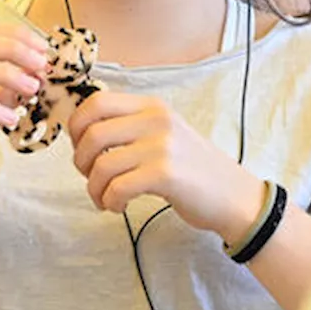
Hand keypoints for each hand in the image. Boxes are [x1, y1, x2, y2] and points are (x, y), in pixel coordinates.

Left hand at [69, 93, 264, 243]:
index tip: (82, 149)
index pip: (95, 102)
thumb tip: (83, 132)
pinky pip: (117, 188)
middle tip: (92, 179)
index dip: (76, 127)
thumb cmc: (192, 169)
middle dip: (81, 162)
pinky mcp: (166, 174)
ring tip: (106, 199)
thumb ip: (130, 126)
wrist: (234, 195)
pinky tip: (119, 206)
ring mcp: (162, 145)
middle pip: (91, 133)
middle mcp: (156, 119)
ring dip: (94, 189)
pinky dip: (110, 202)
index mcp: (151, 106)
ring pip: (101, 165)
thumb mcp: (163, 133)